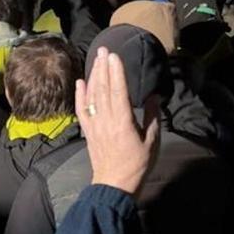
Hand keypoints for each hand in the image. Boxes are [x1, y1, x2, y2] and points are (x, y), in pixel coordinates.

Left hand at [77, 46, 161, 195]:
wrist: (115, 184)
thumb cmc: (138, 164)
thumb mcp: (152, 141)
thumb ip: (152, 116)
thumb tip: (153, 96)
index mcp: (123, 121)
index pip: (118, 91)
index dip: (116, 72)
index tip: (114, 56)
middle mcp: (106, 120)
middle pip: (103, 89)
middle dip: (103, 67)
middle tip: (103, 49)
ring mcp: (94, 125)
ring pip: (92, 96)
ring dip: (93, 76)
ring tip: (95, 59)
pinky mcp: (88, 131)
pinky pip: (81, 110)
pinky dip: (80, 95)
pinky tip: (80, 82)